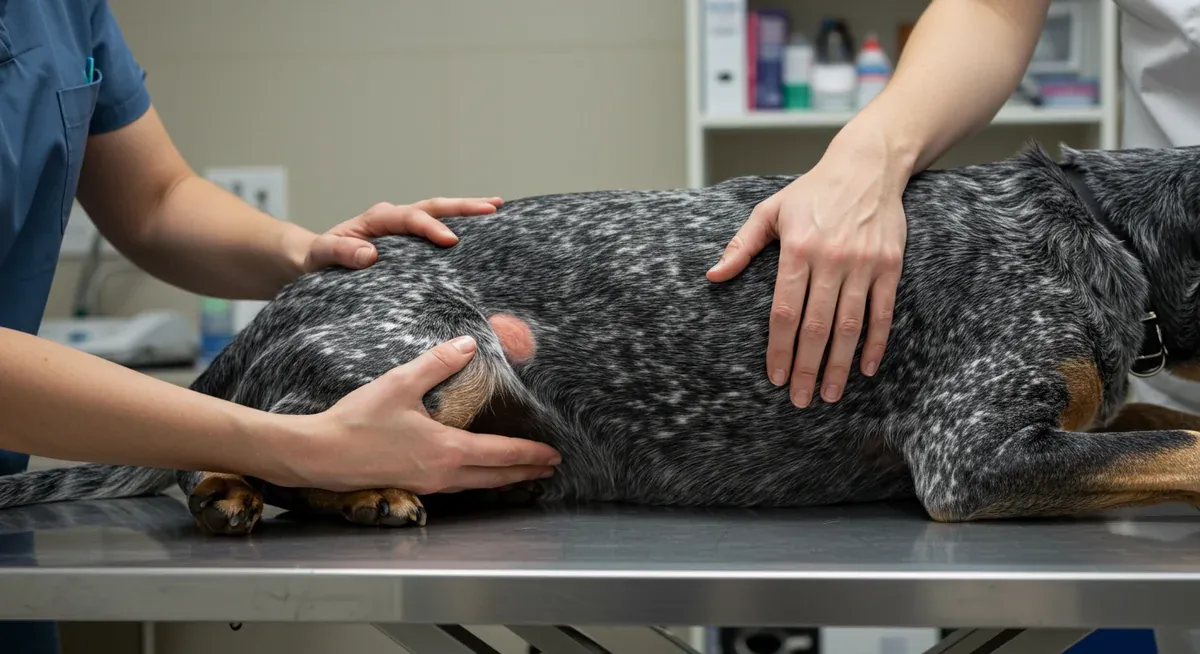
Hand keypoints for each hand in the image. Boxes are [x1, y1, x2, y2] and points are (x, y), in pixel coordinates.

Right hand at [278, 335, 560, 492]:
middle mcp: (443, 474)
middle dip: (524, 472)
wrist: (318, 454)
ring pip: (476, 485)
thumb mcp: (400, 384)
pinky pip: (455, 487)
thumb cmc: (357, 421)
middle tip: (548, 469)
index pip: (501, 454)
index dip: (529, 454)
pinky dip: (475, 481)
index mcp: (447, 450)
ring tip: (519, 473)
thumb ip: (437, 364)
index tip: (553, 454)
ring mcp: (426, 485)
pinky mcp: (411, 487)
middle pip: (495, 477)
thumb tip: (468, 344)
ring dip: (501, 479)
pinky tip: (472, 474)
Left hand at [303, 197, 503, 272]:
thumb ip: (341, 253)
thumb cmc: (318, 259)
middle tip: (492, 207)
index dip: (431, 228)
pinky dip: (461, 226)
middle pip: (434, 206)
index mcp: (377, 219)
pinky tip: (483, 230)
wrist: (315, 260)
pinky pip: (439, 229)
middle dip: (463, 206)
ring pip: (441, 213)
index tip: (451, 241)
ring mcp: (405, 228)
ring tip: (496, 207)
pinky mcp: (411, 241)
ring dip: (468, 210)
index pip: (410, 218)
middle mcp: (395, 218)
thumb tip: (370, 254)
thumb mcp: (322, 256)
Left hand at [707, 128, 907, 406]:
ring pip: (850, 325)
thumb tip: (713, 276)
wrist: (866, 166)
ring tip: (829, 394)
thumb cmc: (811, 192)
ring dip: (839, 364)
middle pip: (816, 326)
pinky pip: (882, 313)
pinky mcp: (889, 265)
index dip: (780, 348)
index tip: (776, 377)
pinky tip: (864, 368)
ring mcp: (863, 263)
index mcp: (797, 248)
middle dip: (807, 367)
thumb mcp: (769, 210)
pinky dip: (874, 343)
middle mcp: (831, 259)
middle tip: (801, 400)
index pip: (785, 311)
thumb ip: (741, 246)